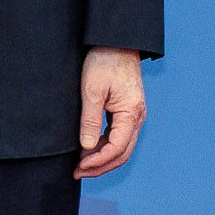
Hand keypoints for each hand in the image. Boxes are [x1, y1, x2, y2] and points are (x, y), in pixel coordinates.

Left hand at [75, 46, 147, 177]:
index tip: (79, 166)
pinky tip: (89, 150)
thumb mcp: (92, 89)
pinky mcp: (126, 111)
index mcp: (131, 113)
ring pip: (121, 147)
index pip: (117, 148)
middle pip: (122, 153)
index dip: (98, 161)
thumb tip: (87, 147)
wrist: (116, 41)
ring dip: (102, 159)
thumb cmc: (104, 61)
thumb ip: (90, 119)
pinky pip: (118, 136)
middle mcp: (137, 118)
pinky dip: (105, 147)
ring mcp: (133, 115)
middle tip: (77, 172)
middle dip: (100, 166)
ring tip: (81, 165)